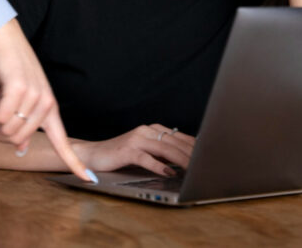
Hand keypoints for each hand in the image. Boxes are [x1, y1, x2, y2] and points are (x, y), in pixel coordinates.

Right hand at [0, 19, 92, 180]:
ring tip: (0, 96)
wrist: (5, 39)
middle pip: (16, 140)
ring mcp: (35, 96)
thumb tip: (19, 149)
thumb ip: (23, 123)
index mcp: (49, 109)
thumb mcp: (21, 99)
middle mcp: (46, 104)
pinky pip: (0, 116)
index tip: (88, 179)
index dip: (74, 162)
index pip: (63, 141)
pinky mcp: (20, 89)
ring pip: (7, 130)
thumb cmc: (11, 71)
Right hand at [75, 124, 195, 176]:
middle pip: (174, 142)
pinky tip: (168, 171)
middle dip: (191, 153)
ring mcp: (136, 139)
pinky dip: (158, 165)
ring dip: (180, 159)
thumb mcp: (145, 152)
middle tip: (205, 163)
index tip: (208, 154)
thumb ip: (162, 153)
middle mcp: (146, 131)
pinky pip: (146, 157)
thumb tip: (185, 160)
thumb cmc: (121, 155)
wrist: (93, 154)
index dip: (194, 146)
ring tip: (192, 168)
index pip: (179, 137)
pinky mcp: (127, 150)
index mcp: (152, 130)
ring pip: (164, 148)